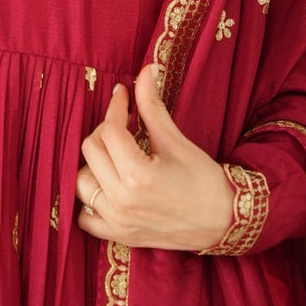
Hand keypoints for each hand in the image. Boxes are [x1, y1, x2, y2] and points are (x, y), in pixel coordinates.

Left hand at [74, 61, 233, 251]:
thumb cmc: (204, 180)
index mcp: (137, 175)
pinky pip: (85, 218)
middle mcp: (122, 200)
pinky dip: (89, 202)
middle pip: (91, 151)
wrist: (223, 220)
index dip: (116, 107)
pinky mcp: (119, 235)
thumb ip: (153, 105)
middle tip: (124, 125)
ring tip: (115, 156)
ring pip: (81, 182)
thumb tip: (146, 70)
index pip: (110, 130)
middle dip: (105, 131)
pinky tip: (106, 186)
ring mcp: (118, 221)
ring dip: (94, 164)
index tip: (123, 94)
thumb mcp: (177, 141)